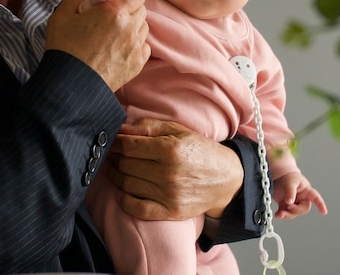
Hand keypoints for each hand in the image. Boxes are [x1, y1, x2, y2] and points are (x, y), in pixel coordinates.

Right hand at [46, 0, 148, 91]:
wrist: (69, 84)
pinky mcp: (137, 64)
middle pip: (142, 9)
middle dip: (130, 9)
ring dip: (133, 26)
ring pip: (144, 27)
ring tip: (115, 33)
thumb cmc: (64, 49)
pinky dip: (136, 45)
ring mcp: (136, 47)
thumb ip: (77, 0)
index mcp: (113, 11)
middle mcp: (129, 27)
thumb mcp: (62, 16)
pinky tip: (120, 48)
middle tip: (113, 16)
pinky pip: (145, 47)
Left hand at [104, 118, 243, 219]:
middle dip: (114, 158)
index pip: (129, 147)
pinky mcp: (171, 211)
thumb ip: (149, 127)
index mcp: (170, 149)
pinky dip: (125, 200)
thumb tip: (121, 129)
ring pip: (127, 185)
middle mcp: (168, 173)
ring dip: (116, 176)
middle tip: (111, 154)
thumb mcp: (178, 131)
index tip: (111, 141)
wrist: (227, 179)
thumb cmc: (200, 151)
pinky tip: (124, 190)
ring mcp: (169, 194)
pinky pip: (137, 208)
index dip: (115, 143)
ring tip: (116, 169)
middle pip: (126, 165)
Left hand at [273, 171, 327, 218]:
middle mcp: (302, 199)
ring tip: (280, 213)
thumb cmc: (288, 177)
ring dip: (287, 214)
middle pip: (303, 209)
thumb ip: (290, 192)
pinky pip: (285, 213)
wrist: (277, 177)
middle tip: (288, 206)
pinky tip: (277, 215)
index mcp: (307, 191)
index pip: (315, 197)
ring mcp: (294, 203)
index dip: (320, 204)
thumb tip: (289, 202)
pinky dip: (281, 214)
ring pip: (294, 213)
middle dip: (296, 210)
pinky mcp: (286, 206)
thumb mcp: (290, 182)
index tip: (324, 212)